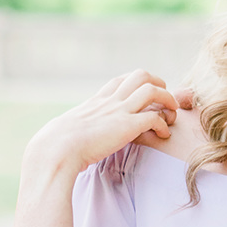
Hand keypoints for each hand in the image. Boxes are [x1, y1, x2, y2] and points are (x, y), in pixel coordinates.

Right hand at [27, 70, 176, 178]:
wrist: (56, 150)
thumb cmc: (54, 146)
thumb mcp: (63, 131)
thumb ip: (70, 131)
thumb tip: (58, 139)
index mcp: (95, 102)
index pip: (120, 80)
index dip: (136, 83)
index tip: (143, 94)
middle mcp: (109, 102)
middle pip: (140, 75)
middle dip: (158, 83)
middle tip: (163, 99)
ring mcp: (119, 112)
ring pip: (152, 90)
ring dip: (167, 99)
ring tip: (171, 113)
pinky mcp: (126, 127)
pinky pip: (154, 117)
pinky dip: (164, 124)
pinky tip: (163, 135)